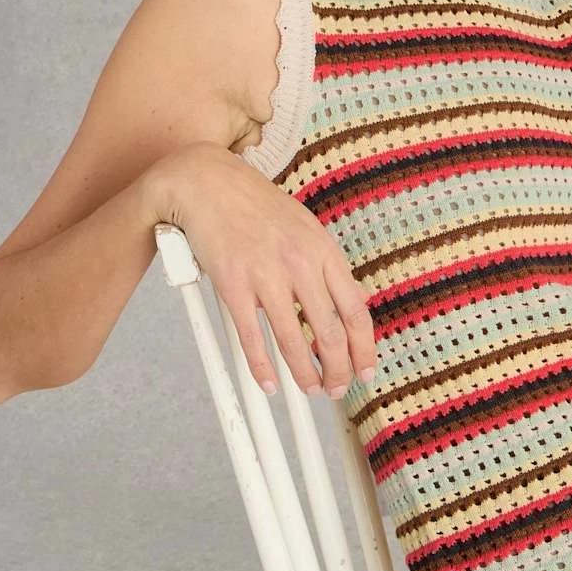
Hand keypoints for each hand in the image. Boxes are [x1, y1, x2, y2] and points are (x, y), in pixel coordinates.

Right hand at [148, 142, 377, 398]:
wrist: (206, 181)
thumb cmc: (255, 204)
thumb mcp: (305, 226)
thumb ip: (327, 264)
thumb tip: (354, 299)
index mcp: (322, 249)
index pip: (355, 309)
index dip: (364, 347)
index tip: (365, 370)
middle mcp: (299, 262)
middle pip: (330, 331)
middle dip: (338, 369)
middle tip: (337, 388)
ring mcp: (265, 274)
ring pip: (293, 339)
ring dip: (305, 373)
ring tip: (310, 389)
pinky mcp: (232, 284)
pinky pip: (251, 335)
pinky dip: (262, 366)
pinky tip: (270, 383)